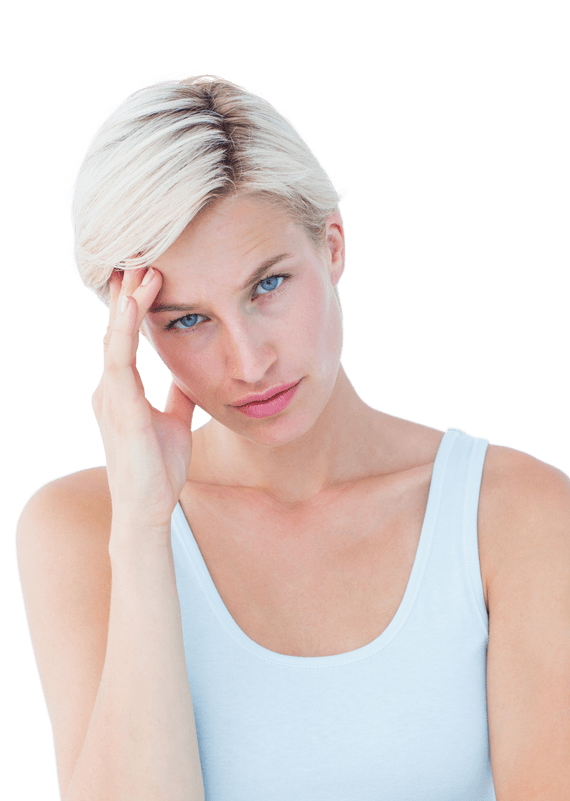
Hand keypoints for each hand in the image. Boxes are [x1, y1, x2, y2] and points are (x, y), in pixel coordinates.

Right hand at [90, 267, 197, 533]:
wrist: (149, 509)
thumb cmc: (158, 471)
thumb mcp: (175, 423)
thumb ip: (177, 398)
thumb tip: (188, 377)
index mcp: (123, 391)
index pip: (128, 337)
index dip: (135, 305)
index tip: (149, 272)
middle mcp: (111, 388)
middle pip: (117, 329)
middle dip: (127, 292)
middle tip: (140, 252)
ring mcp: (111, 397)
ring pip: (116, 337)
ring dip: (129, 302)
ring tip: (142, 267)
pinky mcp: (120, 408)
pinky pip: (121, 361)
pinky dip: (128, 330)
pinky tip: (136, 304)